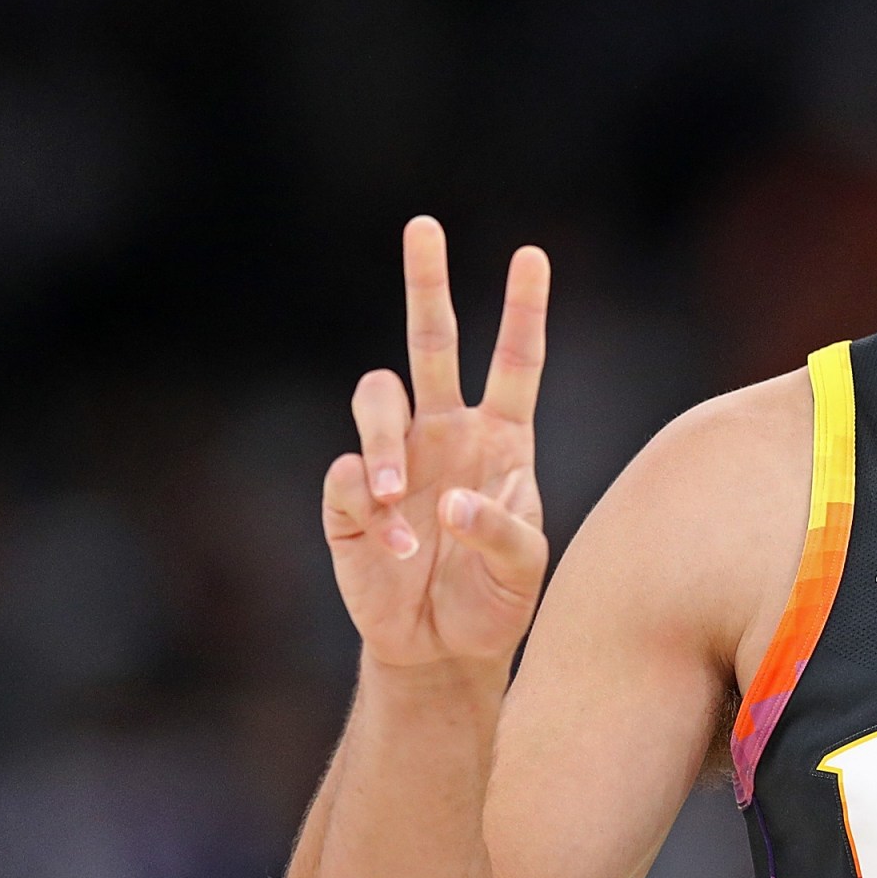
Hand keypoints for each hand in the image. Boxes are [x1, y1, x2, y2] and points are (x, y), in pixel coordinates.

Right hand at [322, 216, 551, 670]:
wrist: (444, 652)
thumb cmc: (495, 600)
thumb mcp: (524, 569)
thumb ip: (503, 529)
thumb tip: (455, 501)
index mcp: (501, 439)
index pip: (515, 362)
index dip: (523, 310)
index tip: (530, 254)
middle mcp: (445, 434)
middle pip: (432, 342)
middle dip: (428, 283)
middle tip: (425, 225)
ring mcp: (395, 461)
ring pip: (375, 397)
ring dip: (382, 441)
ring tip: (394, 497)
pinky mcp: (350, 502)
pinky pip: (345, 475)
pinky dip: (365, 506)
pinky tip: (393, 548)